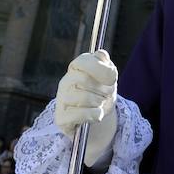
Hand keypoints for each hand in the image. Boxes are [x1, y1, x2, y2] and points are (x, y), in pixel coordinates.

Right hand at [55, 50, 117, 166]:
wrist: (98, 116)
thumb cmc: (102, 92)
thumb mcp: (109, 76)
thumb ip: (106, 64)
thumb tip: (101, 55)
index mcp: (76, 68)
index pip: (83, 61)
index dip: (100, 69)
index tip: (112, 79)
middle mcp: (65, 82)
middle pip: (84, 80)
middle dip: (101, 89)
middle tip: (106, 94)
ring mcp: (61, 100)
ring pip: (83, 97)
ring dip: (99, 102)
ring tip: (100, 104)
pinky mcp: (61, 118)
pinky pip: (81, 114)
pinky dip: (95, 115)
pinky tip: (97, 114)